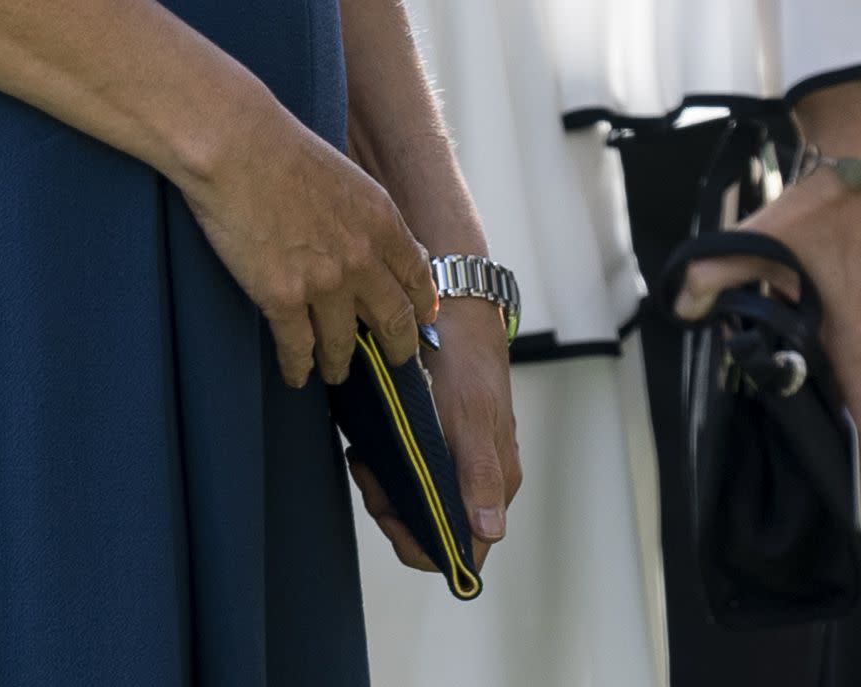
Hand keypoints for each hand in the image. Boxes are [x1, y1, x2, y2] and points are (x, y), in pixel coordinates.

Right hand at [180, 83, 438, 388]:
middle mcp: (362, 257)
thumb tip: (381, 244)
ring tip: (334, 370)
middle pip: (393, 322)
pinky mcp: (282, 297)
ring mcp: (324, 282)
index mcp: (381, 220)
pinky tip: (296, 373)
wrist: (234, 144)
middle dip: (397, 348)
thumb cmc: (280, 147)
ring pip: (344, 345)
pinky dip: (297, 367)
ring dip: (340, 364)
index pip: (417, 280)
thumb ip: (367, 215)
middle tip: (393, 360)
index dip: (420, 308)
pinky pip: (298, 348)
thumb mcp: (345, 175)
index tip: (418, 322)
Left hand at [349, 298, 520, 571]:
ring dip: (385, 488)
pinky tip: (370, 443)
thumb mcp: (471, 413)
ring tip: (365, 454)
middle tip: (367, 470)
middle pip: (431, 528)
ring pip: (417, 502)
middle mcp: (479, 482)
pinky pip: (410, 473)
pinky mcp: (438, 442)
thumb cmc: (467, 360)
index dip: (420, 543)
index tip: (387, 507)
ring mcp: (459, 461)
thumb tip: (490, 531)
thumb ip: (479, 473)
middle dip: (393, 510)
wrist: (458, 308)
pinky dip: (386, 466)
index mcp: (495, 484)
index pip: (460, 551)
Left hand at [677, 86, 860, 524]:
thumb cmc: (825, 207)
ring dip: (836, 396)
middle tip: (804, 459)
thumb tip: (683, 307)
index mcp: (858, 340)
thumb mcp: (763, 238)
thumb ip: (715, 273)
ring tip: (792, 396)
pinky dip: (841, 367)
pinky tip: (803, 347)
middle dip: (841, 440)